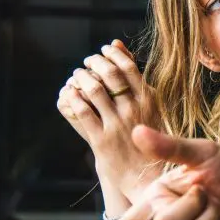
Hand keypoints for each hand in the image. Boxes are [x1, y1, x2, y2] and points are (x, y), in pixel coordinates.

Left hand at [56, 41, 163, 201]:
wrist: (147, 176)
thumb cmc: (149, 138)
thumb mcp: (150, 106)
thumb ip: (133, 76)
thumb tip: (116, 43)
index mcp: (150, 101)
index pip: (128, 67)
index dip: (112, 55)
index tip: (103, 51)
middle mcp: (134, 111)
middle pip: (110, 75)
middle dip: (95, 63)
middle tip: (88, 62)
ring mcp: (117, 125)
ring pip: (94, 90)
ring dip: (81, 78)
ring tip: (78, 75)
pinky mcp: (101, 140)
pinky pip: (83, 112)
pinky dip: (73, 98)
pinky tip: (70, 94)